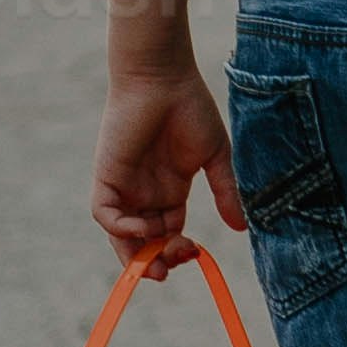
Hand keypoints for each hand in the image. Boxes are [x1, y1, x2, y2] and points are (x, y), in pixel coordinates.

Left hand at [92, 57, 241, 263]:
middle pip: (145, 240)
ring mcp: (124, 185)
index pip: (169, 231)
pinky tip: (143, 228)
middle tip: (171, 268)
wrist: (163, 78)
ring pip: (122, 235)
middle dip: (156, 260)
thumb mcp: (215, 156)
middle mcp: (145, 191)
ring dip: (136, 254)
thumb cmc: (191, 108)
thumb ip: (226, 192)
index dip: (178, 247)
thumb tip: (241, 227)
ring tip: (156, 264)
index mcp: (170, 188)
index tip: (195, 252)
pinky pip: (105, 214)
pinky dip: (121, 229)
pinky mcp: (107, 176)